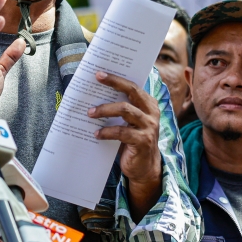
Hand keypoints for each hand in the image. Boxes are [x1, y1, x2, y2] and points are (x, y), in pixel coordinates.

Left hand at [89, 71, 161, 214]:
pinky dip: (107, 132)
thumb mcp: (128, 122)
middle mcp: (151, 113)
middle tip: (96, 80)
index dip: (116, 79)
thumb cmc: (132, 140)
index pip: (132, 86)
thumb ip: (121, 109)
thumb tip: (95, 95)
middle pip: (132, 92)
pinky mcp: (143, 141)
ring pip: (125, 110)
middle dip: (113, 83)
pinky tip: (96, 134)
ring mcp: (149, 127)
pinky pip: (122, 132)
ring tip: (90, 113)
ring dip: (105, 110)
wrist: (144, 167)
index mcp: (148, 104)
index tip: (99, 74)